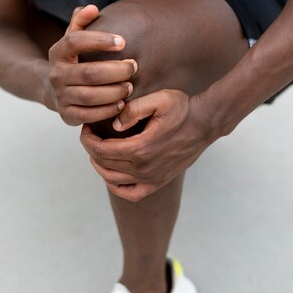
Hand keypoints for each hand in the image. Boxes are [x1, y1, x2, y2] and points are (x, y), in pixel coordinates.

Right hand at [45, 5, 137, 123]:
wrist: (54, 91)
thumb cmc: (73, 61)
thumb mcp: (73, 40)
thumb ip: (81, 22)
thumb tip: (92, 8)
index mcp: (57, 53)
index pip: (75, 41)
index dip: (99, 40)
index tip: (123, 42)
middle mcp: (56, 75)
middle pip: (88, 73)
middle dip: (116, 70)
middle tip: (134, 67)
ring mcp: (60, 96)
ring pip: (90, 96)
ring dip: (114, 92)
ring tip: (130, 86)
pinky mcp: (67, 115)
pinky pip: (89, 115)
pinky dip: (108, 110)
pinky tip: (121, 103)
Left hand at [80, 89, 216, 200]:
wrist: (205, 123)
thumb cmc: (182, 108)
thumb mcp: (159, 99)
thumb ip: (133, 109)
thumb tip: (114, 126)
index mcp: (140, 149)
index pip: (99, 150)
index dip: (87, 139)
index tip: (86, 128)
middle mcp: (144, 168)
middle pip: (103, 164)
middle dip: (91, 149)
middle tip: (90, 136)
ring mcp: (151, 178)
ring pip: (112, 179)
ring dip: (99, 166)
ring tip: (98, 151)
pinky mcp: (158, 182)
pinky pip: (131, 193)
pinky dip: (116, 187)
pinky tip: (112, 175)